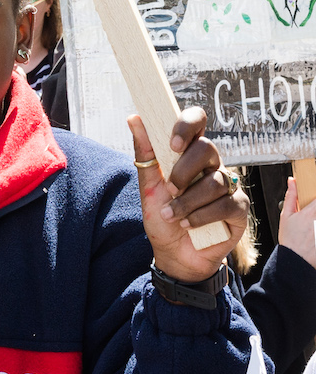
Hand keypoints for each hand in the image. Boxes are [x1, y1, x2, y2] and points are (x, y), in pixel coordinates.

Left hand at [128, 108, 249, 282]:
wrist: (174, 254)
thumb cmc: (162, 216)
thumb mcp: (148, 186)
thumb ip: (145, 153)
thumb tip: (134, 119)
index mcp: (188, 154)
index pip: (197, 122)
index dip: (187, 125)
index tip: (172, 144)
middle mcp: (211, 165)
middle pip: (208, 148)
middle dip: (184, 171)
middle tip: (170, 189)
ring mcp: (228, 186)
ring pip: (216, 181)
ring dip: (188, 202)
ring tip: (172, 215)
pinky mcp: (239, 208)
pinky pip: (227, 204)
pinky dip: (202, 216)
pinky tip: (188, 225)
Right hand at [278, 176, 315, 269]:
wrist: (296, 260)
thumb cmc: (290, 240)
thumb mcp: (286, 216)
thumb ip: (290, 197)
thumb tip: (292, 181)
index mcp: (311, 212)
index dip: (315, 197)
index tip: (313, 200)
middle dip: (314, 209)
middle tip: (311, 215)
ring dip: (315, 221)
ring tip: (310, 226)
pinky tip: (313, 233)